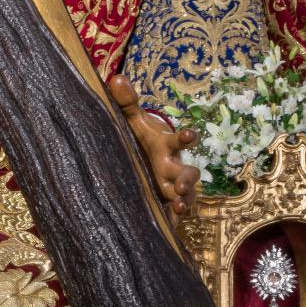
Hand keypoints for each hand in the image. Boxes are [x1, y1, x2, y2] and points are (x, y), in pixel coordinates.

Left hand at [108, 74, 199, 213]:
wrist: (141, 155)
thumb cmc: (139, 136)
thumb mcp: (132, 119)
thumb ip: (126, 102)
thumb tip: (116, 79)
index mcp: (166, 145)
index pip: (180, 141)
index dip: (186, 138)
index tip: (189, 134)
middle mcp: (172, 166)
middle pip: (186, 173)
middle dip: (186, 180)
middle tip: (181, 186)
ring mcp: (170, 185)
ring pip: (185, 195)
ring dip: (183, 200)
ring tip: (177, 207)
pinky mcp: (164, 201)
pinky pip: (172, 213)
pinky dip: (172, 220)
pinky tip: (170, 227)